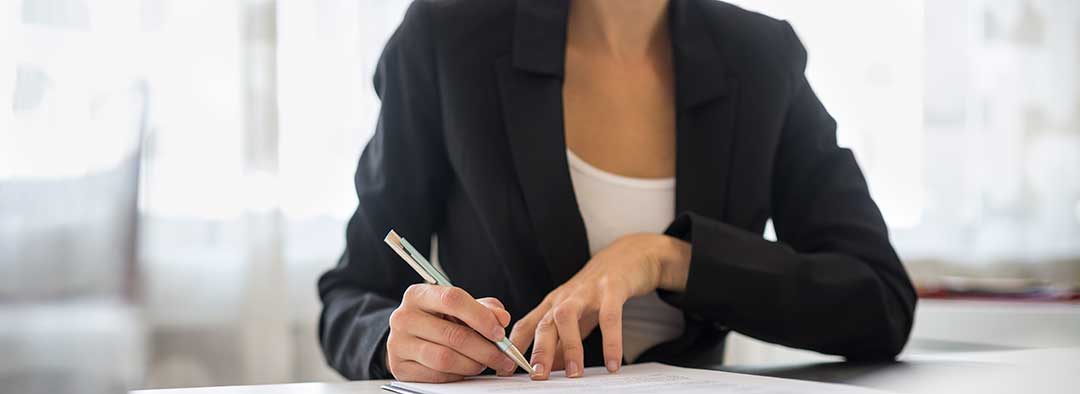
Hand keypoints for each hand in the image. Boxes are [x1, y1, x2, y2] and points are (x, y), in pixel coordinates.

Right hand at [387, 284, 517, 381]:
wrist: (409, 337)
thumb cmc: (439, 319)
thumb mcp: (460, 307)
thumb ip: (484, 308)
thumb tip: (502, 318)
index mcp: (418, 294)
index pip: (452, 299)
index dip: (481, 317)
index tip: (499, 333)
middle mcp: (403, 317)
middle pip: (452, 334)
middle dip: (485, 349)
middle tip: (503, 357)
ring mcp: (398, 344)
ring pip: (445, 359)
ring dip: (472, 364)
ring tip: (484, 363)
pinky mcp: (399, 367)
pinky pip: (436, 376)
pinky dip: (457, 375)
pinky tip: (464, 369)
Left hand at [508, 234, 690, 379]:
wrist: (626, 256)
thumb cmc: (596, 291)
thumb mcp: (576, 317)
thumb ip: (563, 342)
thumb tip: (551, 369)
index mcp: (552, 305)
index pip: (526, 326)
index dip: (514, 348)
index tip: (506, 370)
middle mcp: (565, 298)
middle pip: (544, 323)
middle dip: (539, 350)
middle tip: (537, 375)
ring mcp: (587, 292)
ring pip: (568, 316)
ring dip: (570, 346)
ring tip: (575, 373)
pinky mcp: (612, 289)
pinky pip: (610, 316)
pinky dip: (611, 341)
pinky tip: (612, 363)